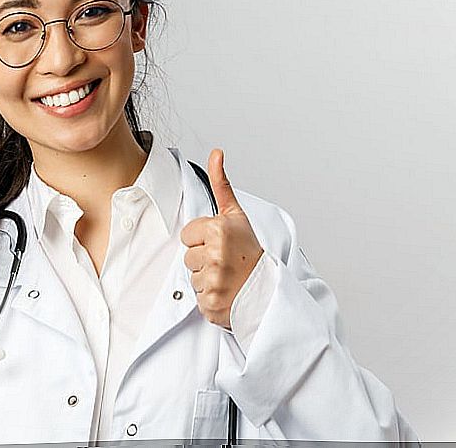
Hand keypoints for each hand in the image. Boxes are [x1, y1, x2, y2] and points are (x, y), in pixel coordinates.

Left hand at [181, 148, 262, 328]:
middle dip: (203, 259)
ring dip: (206, 278)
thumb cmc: (250, 251)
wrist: (268, 289)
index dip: (202, 239)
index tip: (222, 243)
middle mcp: (216, 254)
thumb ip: (221, 184)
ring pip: (191, 276)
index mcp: (219, 230)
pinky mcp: (211, 302)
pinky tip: (225, 291)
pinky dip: (209, 297)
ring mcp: (214, 280)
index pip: (187, 235)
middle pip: (187, 256)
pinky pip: (196, 297)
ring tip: (226, 276)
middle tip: (226, 261)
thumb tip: (216, 152)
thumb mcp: (236, 215)